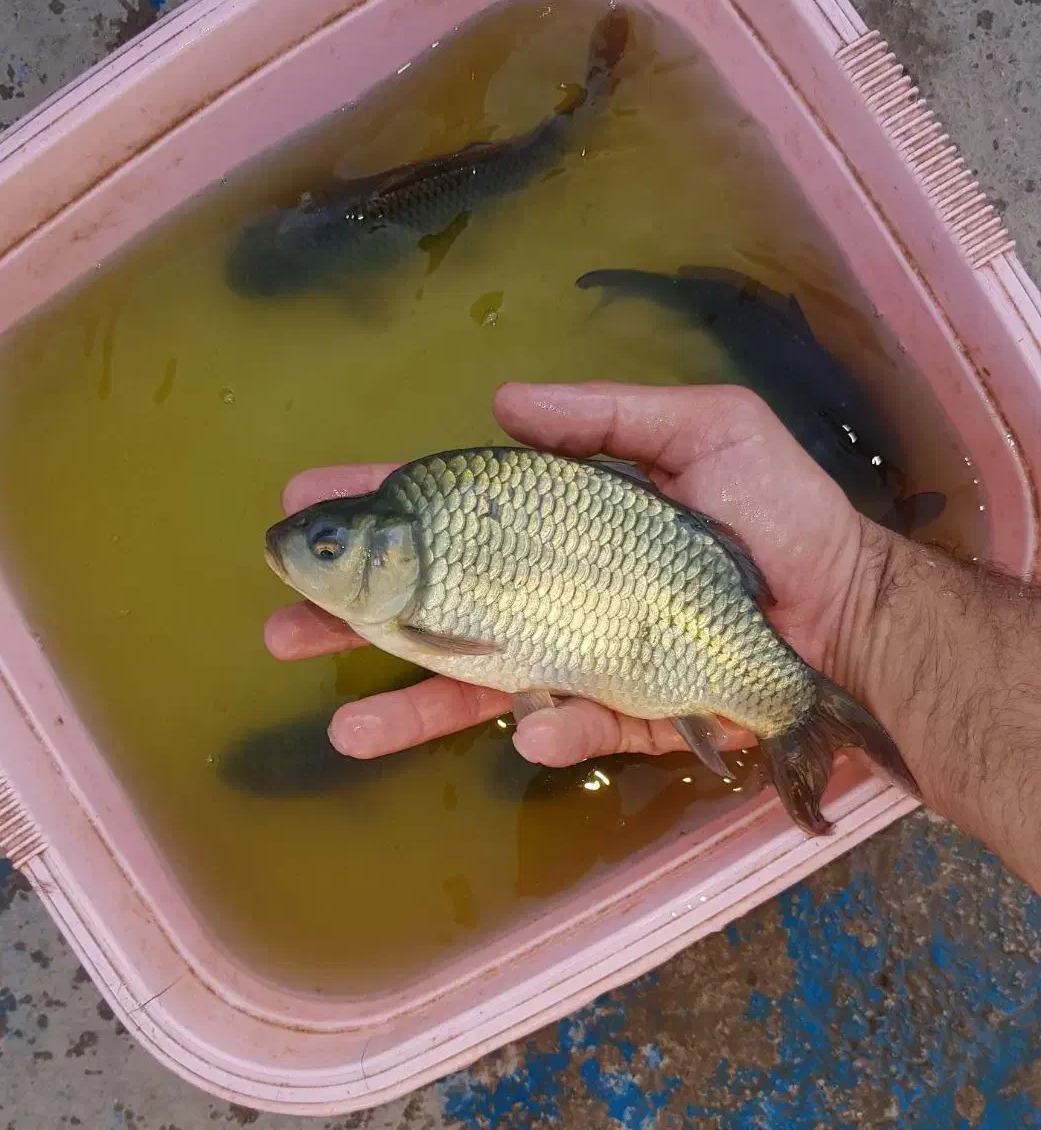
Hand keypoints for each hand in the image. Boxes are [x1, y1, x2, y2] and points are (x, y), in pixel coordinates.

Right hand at [264, 383, 885, 765]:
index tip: (304, 498)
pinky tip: (531, 729)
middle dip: (355, 621)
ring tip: (343, 726)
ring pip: (476, 687)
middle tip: (281, 628)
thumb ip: (604, 415)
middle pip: (436, 608)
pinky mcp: (619, 713)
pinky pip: (566, 727)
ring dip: (408, 707)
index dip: (376, 505)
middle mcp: (552, 588)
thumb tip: (502, 397)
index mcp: (559, 518)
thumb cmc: (780, 516)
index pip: (449, 510)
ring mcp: (578, 656)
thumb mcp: (703, 431)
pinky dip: (546, 732)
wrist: (848, 615)